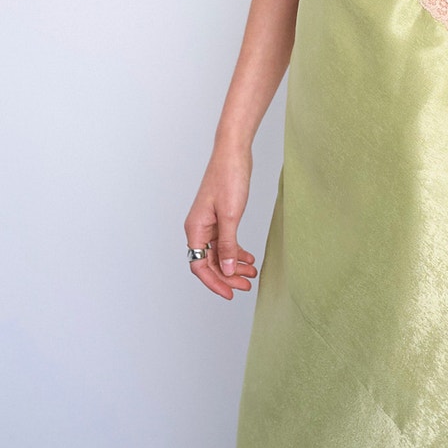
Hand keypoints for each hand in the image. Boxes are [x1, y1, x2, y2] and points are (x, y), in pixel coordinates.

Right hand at [185, 143, 258, 299]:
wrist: (233, 154)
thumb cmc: (228, 178)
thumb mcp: (231, 216)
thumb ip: (228, 244)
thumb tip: (227, 269)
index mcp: (195, 229)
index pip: (200, 265)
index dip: (215, 282)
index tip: (230, 293)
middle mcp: (199, 228)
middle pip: (210, 262)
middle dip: (228, 276)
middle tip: (246, 285)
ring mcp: (209, 224)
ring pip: (219, 253)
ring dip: (234, 266)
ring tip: (252, 274)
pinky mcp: (219, 218)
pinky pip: (225, 242)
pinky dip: (237, 252)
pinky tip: (249, 258)